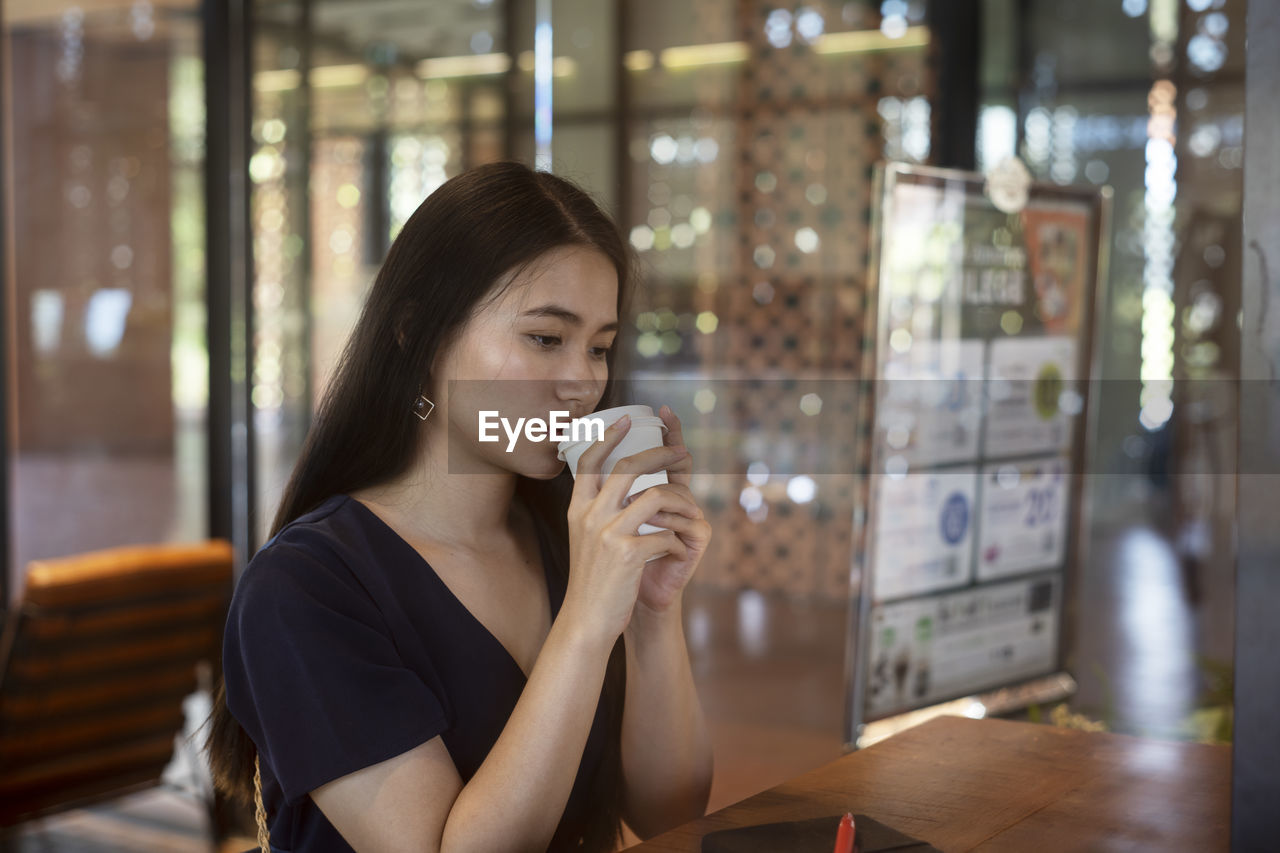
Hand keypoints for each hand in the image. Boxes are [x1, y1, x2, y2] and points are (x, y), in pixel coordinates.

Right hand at [561, 414, 698, 644]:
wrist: (586, 621)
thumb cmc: (591, 581)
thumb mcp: (584, 540)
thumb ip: (597, 513)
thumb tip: (624, 488)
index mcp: (578, 510)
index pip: (590, 461)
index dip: (608, 436)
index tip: (627, 420)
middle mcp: (590, 516)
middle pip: (629, 467)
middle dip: (660, 452)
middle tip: (680, 449)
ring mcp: (609, 534)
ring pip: (656, 497)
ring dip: (682, 502)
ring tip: (693, 512)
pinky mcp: (628, 555)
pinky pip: (666, 535)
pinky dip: (678, 542)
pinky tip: (679, 551)